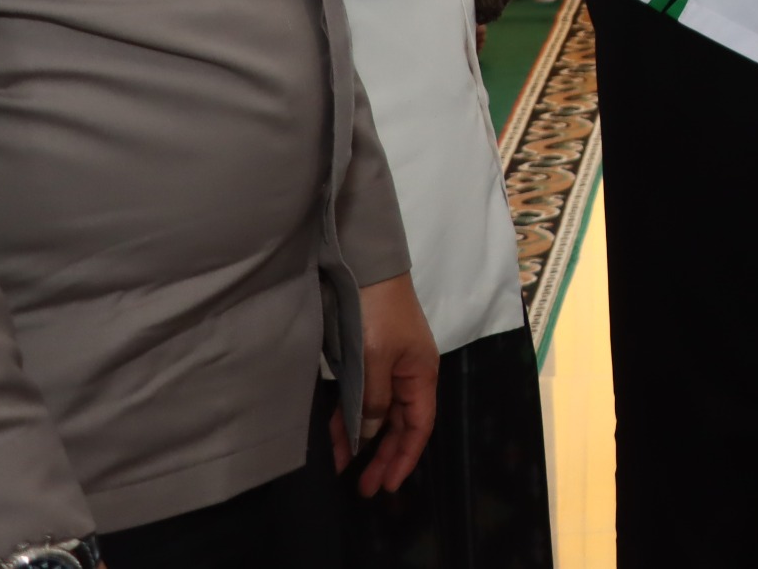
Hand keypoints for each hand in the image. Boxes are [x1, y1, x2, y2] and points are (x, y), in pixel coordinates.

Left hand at [331, 273, 439, 495]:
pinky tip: (336, 439)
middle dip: (384, 457)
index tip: (387, 486)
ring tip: (345, 470)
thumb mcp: (375, 359)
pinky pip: (360, 399)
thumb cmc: (378, 314)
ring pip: (378, 415)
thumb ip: (373, 400)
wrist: (364, 269)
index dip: (405, 457)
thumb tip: (371, 434)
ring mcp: (388, 368)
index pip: (419, 426)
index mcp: (421, 375)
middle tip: (364, 488)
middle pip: (400, 425)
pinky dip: (349, 420)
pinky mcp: (367, 361)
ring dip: (362, 442)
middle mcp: (409, 375)